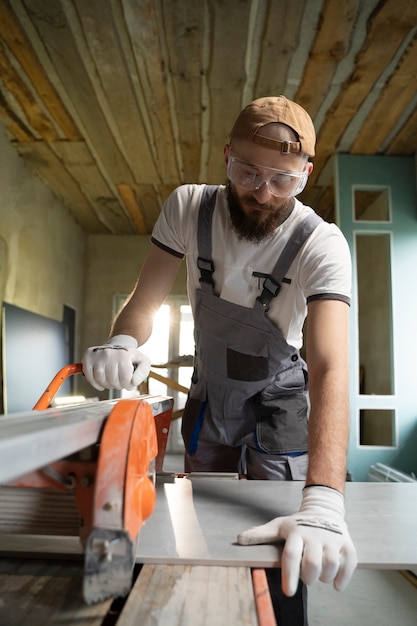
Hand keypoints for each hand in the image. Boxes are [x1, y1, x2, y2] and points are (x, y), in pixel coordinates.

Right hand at [82, 334, 150, 390]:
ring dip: (107, 385)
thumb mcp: (143, 362)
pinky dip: (95, 383)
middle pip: (112, 381)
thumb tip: (133, 382)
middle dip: (118, 385)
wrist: (118, 345)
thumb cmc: (130, 357)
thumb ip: (142, 373)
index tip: (129, 382)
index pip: (125, 380)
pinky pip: (89, 377)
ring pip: (100, 380)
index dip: (128, 385)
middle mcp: (109, 353)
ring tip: (112, 380)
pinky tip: (101, 383)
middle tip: (120, 381)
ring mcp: (97, 355)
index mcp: (123, 354)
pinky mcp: (88, 357)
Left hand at [237, 485, 356, 596]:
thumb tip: (239, 539)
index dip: (290, 575)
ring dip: (325, 578)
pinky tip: (336, 584)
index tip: (288, 592)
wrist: (323, 508)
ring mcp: (332, 538)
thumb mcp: (279, 526)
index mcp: (297, 532)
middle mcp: (315, 535)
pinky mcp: (347, 543)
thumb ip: (260, 534)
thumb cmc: (298, 523)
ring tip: (320, 577)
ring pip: (331, 564)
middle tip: (307, 579)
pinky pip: (349, 563)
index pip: (291, 555)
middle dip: (309, 578)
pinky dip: (344, 577)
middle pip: (313, 563)